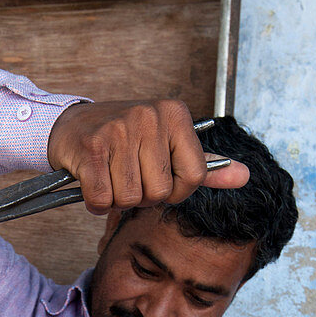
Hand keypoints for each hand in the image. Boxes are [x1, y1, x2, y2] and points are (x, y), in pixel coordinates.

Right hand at [47, 100, 249, 214]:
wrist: (70, 124)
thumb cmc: (123, 139)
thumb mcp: (168, 144)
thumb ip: (205, 165)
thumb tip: (245, 176)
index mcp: (175, 114)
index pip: (194, 177)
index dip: (175, 191)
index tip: (157, 179)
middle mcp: (150, 116)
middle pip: (160, 192)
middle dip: (141, 196)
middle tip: (127, 176)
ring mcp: (120, 130)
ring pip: (130, 199)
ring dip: (116, 199)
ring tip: (109, 176)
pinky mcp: (92, 148)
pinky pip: (103, 199)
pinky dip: (95, 202)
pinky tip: (92, 183)